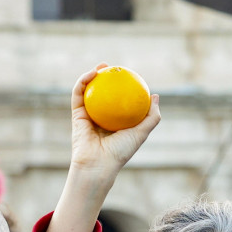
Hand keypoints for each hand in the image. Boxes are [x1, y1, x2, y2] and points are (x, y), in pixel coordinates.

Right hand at [43, 64, 160, 231]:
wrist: (98, 164)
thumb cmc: (121, 152)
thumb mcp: (142, 132)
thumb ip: (152, 116)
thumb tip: (155, 96)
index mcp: (116, 122)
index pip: (120, 101)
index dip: (124, 87)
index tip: (132, 75)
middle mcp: (101, 117)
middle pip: (103, 93)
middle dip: (107, 78)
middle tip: (116, 68)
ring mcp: (88, 115)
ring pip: (89, 91)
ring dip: (93, 75)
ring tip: (103, 66)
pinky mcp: (76, 114)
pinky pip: (78, 94)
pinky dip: (83, 81)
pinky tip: (93, 73)